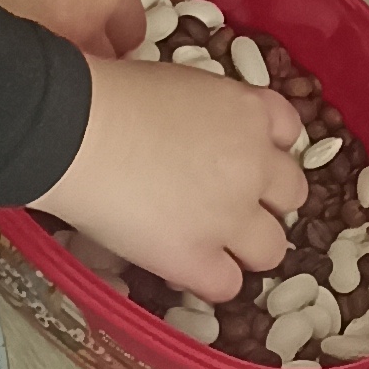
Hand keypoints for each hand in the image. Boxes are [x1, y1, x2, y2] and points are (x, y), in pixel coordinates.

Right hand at [45, 53, 305, 300]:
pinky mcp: (197, 258)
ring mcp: (230, 216)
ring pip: (271, 249)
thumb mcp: (179, 82)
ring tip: (211, 243)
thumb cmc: (110, 93)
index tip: (243, 156)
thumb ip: (209, 111)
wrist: (76, 131)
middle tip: (226, 201)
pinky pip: (227, 285)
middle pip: (292, 194)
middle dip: (264, 200)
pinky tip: (183, 266)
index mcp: (249, 112)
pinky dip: (208, 279)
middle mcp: (254, 165)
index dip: (266, 148)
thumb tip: (196, 131)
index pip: (289, 132)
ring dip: (246, 247)